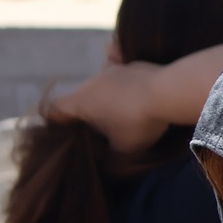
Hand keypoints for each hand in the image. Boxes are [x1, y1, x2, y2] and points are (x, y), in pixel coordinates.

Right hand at [43, 39, 222, 154]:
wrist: (167, 91)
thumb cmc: (138, 123)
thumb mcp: (124, 149)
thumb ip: (110, 154)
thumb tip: (109, 156)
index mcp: (80, 102)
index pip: (54, 109)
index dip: (55, 121)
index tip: (65, 131)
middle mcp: (90, 82)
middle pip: (80, 98)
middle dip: (87, 113)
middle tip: (99, 129)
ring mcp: (111, 70)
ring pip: (101, 87)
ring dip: (108, 100)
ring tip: (124, 115)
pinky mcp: (131, 65)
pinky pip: (121, 78)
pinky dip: (126, 89)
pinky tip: (138, 98)